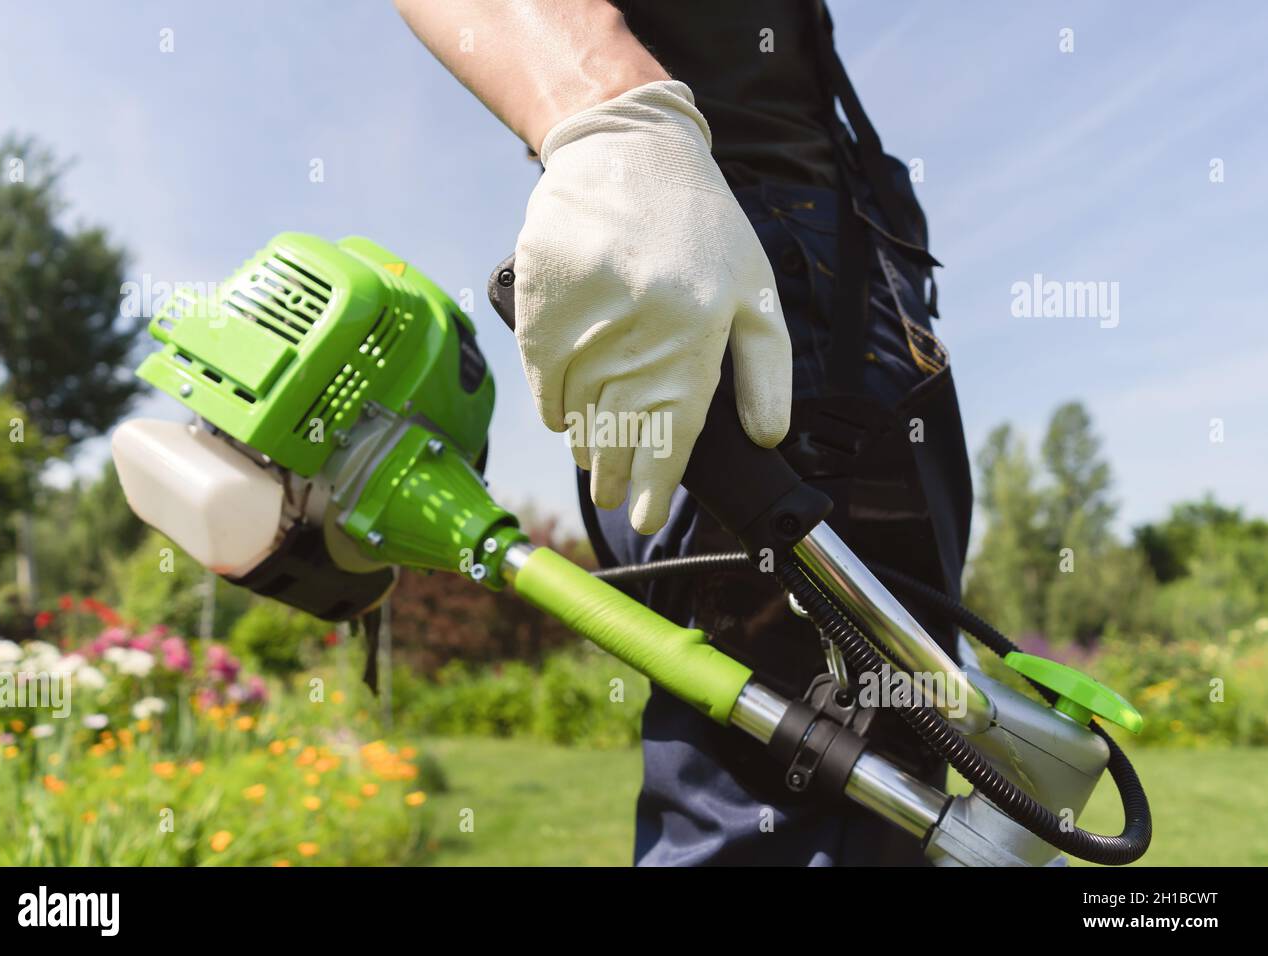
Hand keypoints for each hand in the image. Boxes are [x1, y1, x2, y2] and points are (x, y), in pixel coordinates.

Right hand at [514, 81, 791, 533]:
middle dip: (617, 477)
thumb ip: (765, 370)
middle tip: (616, 500)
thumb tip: (763, 439)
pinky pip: (545, 384)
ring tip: (597, 466)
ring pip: (580, 414)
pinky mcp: (539, 308)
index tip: (646, 517)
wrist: (627, 152)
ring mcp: (582, 319)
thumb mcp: (754, 290)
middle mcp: (637, 328)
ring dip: (588, 447)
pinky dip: (557, 410)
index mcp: (697, 329)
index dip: (657, 484)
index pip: (673, 431)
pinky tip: (569, 421)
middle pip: (621, 431)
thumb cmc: (702, 226)